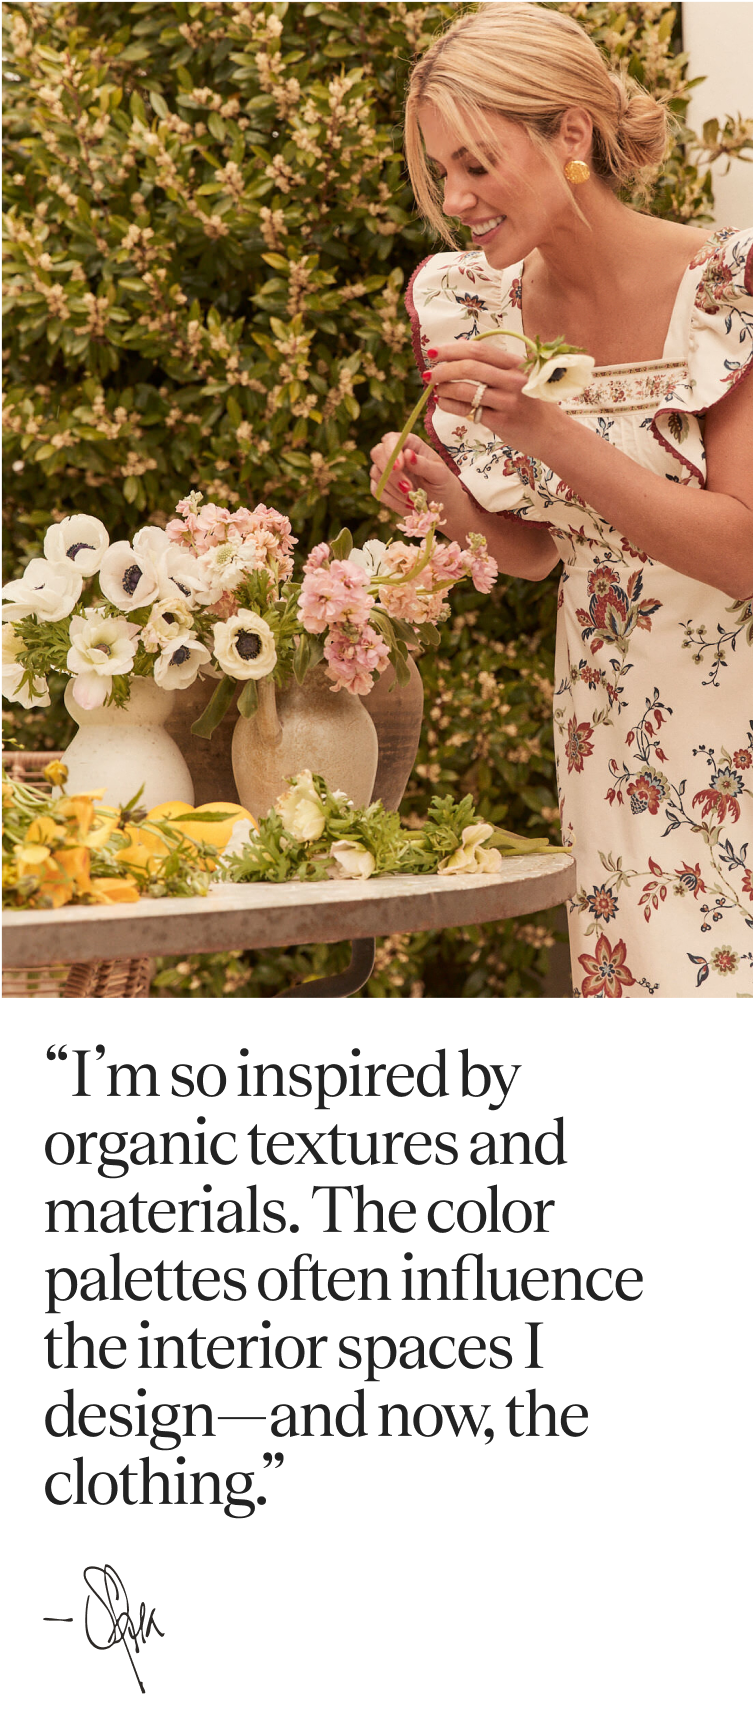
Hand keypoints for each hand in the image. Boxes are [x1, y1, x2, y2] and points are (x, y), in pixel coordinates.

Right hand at [369, 430, 462, 518]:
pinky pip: (378, 491)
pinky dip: (392, 500)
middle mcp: (395, 454)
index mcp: (410, 444)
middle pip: (377, 453)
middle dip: (391, 473)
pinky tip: (407, 505)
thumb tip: (408, 454)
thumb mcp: (440, 474)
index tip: (399, 467)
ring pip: (376, 474)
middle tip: (408, 489)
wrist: (442, 506)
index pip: (392, 439)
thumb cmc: (443, 484)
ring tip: (413, 500)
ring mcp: (386, 470)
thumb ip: (424, 464)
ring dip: (394, 489)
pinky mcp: (382, 487)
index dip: (391, 451)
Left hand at [424, 338, 567, 459]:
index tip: (434, 352)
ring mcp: (508, 401)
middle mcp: (513, 380)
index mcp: (516, 364)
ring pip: (467, 389)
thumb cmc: (531, 404)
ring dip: (444, 387)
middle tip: (429, 373)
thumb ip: (495, 368)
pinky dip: (450, 405)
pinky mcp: (501, 421)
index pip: (479, 349)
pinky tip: (442, 402)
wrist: (552, 432)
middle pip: (470, 367)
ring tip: (435, 388)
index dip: (453, 349)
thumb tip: (458, 357)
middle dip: (443, 368)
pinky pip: (468, 411)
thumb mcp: (520, 378)